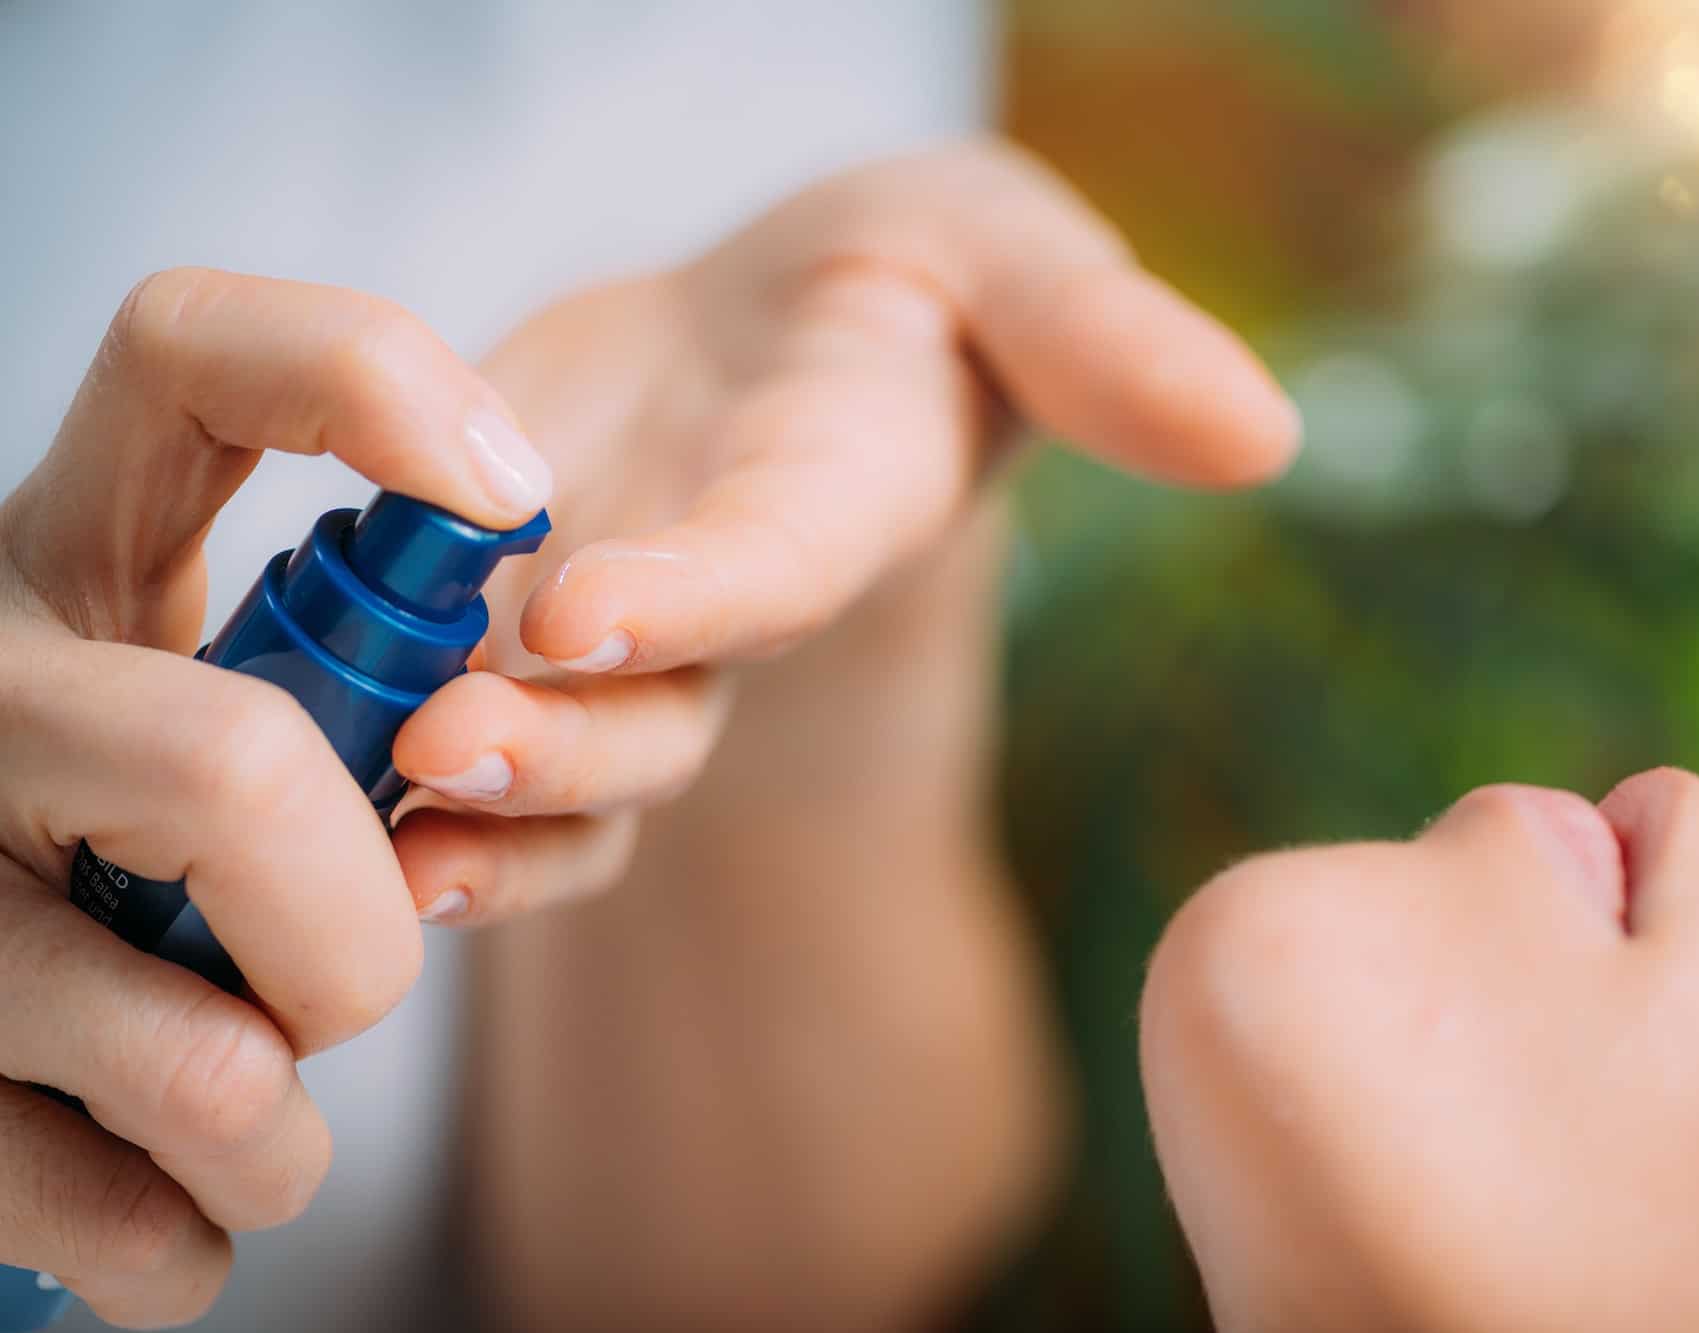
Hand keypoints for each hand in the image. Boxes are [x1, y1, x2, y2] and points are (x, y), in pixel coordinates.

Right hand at [0, 269, 552, 1324]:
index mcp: (71, 556)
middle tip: (351, 987)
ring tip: (264, 1134)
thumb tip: (514, 607)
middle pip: (227, 771)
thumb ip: (357, 656)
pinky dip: (171, 1237)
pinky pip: (82, 1199)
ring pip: (183, 1043)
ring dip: (271, 1124)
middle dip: (354, 929)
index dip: (364, 381)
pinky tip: (176, 1221)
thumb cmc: (134, 832)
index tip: (519, 492)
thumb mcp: (223, 690)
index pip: (191, 353)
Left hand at [387, 139, 1299, 922]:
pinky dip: (392, 766)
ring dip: (462, 791)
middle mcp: (726, 603)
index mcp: (836, 500)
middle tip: (449, 746)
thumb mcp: (1007, 251)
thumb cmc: (910, 281)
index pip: (782, 560)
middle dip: (562, 739)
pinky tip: (323, 786)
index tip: (605, 611)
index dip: (705, 593)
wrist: (785, 338)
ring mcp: (619, 638)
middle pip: (655, 708)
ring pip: (553, 756)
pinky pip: (462, 732)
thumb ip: (1108, 338)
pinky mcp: (514, 630)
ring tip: (371, 802)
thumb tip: (1265, 427)